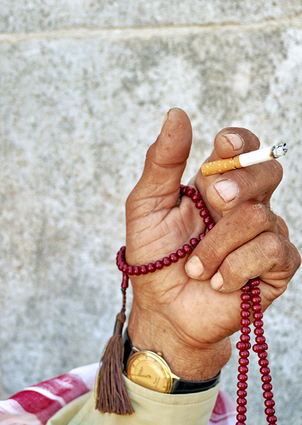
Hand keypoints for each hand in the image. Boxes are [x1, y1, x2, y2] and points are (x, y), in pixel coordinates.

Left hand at [124, 108, 298, 379]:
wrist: (162, 310)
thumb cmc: (154, 257)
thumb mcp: (146, 205)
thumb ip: (162, 161)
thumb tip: (177, 113)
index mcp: (214, 183)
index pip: (242, 147)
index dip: (240, 141)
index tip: (223, 144)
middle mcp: (245, 204)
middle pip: (266, 171)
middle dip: (238, 184)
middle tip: (211, 202)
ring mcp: (264, 234)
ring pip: (260, 217)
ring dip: (218, 245)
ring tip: (196, 267)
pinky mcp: (277, 267)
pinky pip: (271, 251)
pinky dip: (235, 267)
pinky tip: (218, 281)